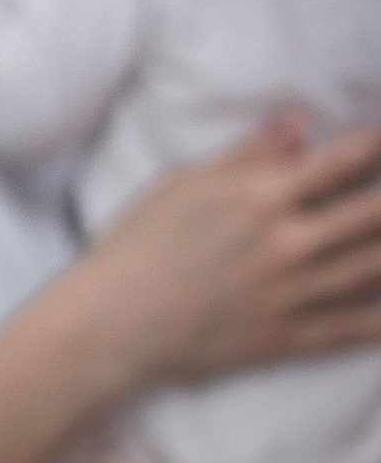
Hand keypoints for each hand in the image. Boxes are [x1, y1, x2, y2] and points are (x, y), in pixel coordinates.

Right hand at [84, 117, 380, 393]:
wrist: (108, 326)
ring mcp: (290, 295)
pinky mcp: (285, 338)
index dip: (380, 145)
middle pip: (377, 213)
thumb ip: (247, 155)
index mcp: (259, 197)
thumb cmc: (136, 247)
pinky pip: (355, 327)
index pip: (345, 160)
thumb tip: (298, 123)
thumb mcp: (183, 185)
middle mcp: (285, 244)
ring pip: (377, 267)